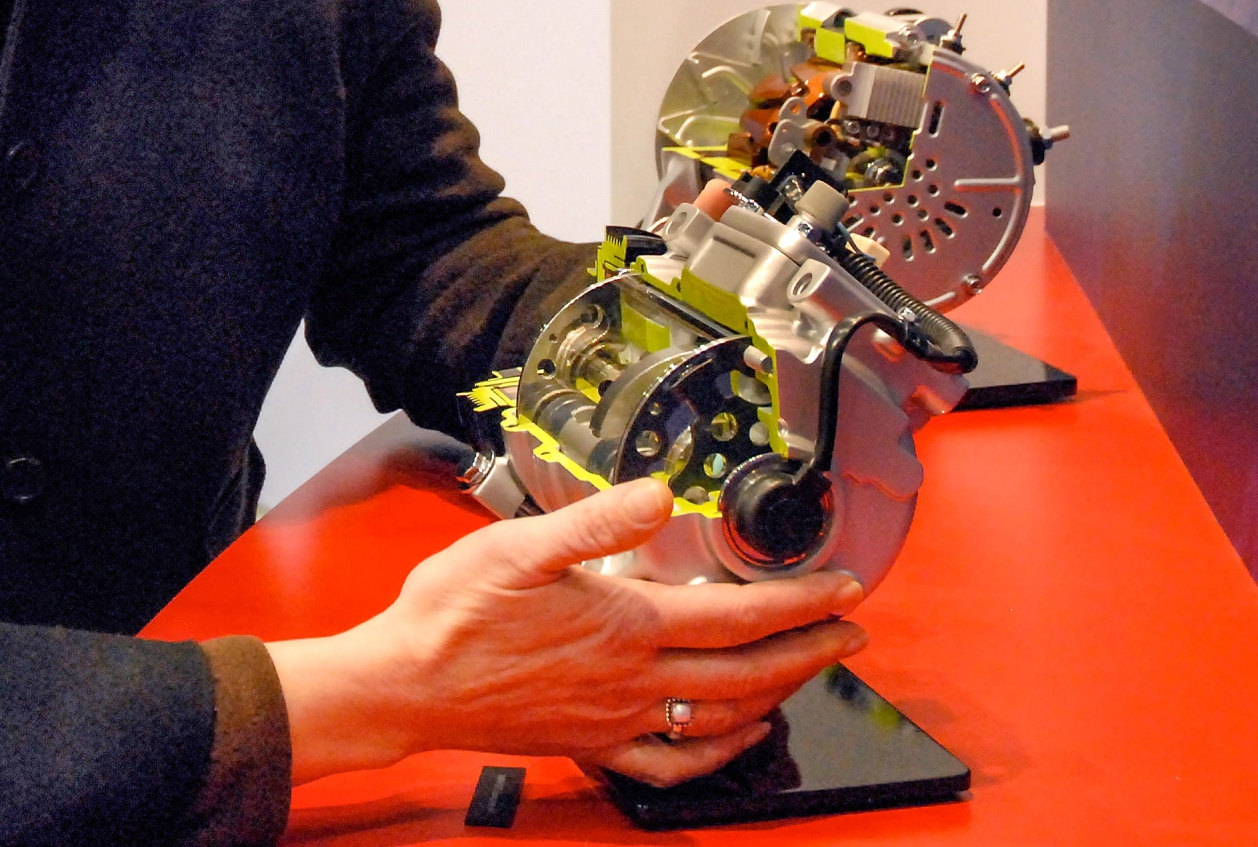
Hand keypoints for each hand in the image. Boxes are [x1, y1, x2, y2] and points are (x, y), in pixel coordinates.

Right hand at [267, 477, 866, 786]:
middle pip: (748, 672)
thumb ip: (596, 519)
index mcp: (625, 626)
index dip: (801, 603)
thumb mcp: (518, 544)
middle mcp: (633, 680)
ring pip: (722, 715)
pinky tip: (733, 737)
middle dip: (811, 651)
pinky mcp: (592, 744)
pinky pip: (673, 762)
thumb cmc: (453, 614)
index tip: (842, 588)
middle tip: (851, 632)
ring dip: (779, 693)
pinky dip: (718, 751)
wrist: (407, 684)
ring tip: (808, 672)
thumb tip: (658, 494)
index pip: (738, 616)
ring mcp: (616, 719)